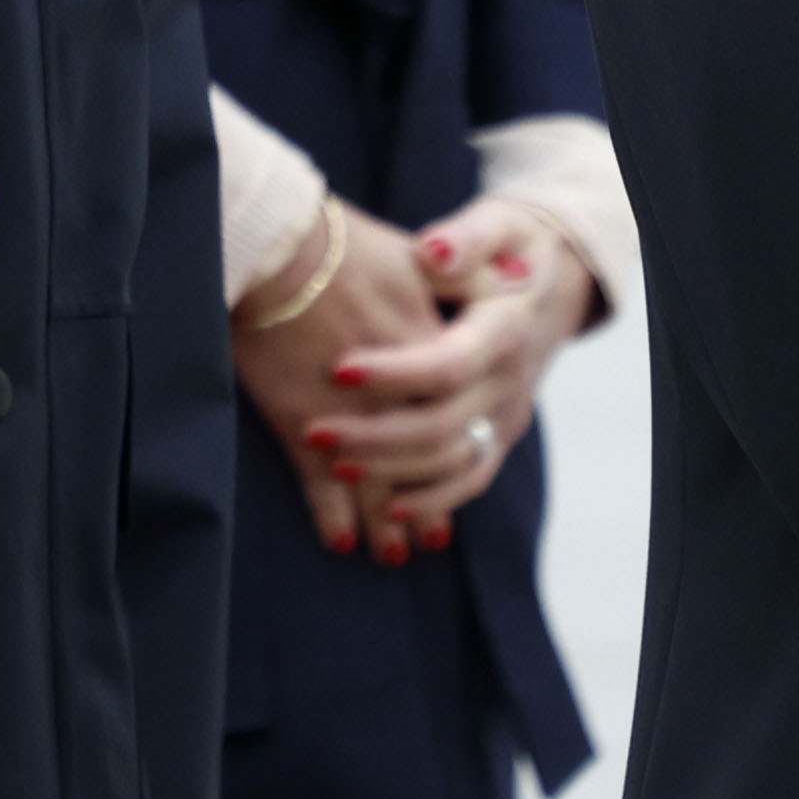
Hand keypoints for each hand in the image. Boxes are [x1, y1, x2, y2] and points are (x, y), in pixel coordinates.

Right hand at [230, 205, 439, 555]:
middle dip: (423, 507)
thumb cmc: (343, 245)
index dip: (458, 457)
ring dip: (383, 523)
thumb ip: (474, 274)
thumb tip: (524, 276)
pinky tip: (339, 540)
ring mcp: (350, 416)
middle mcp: (398, 395)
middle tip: (425, 541)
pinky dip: (332, 516)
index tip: (459, 470)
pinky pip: (322, 486)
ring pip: (377, 484)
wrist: (274, 245)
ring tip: (389, 553)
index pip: (459, 418)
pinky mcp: (301, 424)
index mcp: (431, 353)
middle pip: (422, 463)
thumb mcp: (420, 255)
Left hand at [311, 192, 602, 557]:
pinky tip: (386, 509)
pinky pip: (470, 480)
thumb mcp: (498, 225)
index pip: (449, 363)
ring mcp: (507, 414)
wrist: (554, 278)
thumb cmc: (510, 243)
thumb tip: (433, 251)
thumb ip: (465, 238)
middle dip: (376, 434)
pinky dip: (431, 500)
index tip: (338, 369)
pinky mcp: (499, 435)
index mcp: (505, 328)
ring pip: (453, 462)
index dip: (394, 372)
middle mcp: (510, 380)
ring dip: (393, 471)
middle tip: (315, 431)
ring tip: (333, 464)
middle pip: (444, 424)